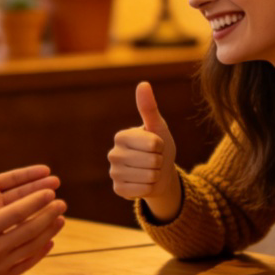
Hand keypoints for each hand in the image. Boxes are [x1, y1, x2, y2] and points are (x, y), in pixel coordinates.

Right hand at [0, 161, 66, 274]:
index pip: (16, 213)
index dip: (35, 201)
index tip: (50, 192)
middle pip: (30, 229)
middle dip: (48, 215)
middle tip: (62, 203)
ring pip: (31, 247)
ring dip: (48, 232)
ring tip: (60, 220)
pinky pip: (25, 264)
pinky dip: (39, 253)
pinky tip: (47, 243)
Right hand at [107, 81, 181, 220]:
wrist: (159, 174)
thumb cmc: (159, 148)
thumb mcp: (158, 127)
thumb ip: (149, 108)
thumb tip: (143, 84)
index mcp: (121, 136)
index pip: (153, 143)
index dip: (161, 146)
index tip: (156, 146)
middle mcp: (113, 154)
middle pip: (152, 161)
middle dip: (159, 162)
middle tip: (153, 160)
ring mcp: (114, 173)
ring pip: (149, 176)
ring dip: (155, 175)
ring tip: (149, 171)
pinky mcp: (118, 189)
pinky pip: (142, 190)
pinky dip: (149, 188)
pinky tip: (144, 183)